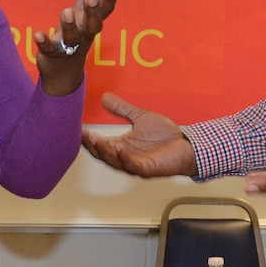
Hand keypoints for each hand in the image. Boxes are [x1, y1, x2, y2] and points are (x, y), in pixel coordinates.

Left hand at [33, 0, 119, 96]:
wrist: (63, 73)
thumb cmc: (76, 35)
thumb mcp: (83, 11)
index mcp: (92, 22)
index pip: (106, 8)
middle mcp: (84, 34)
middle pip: (93, 24)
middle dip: (93, 11)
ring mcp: (69, 45)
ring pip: (72, 36)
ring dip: (70, 25)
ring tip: (66, 12)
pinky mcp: (53, 54)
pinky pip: (49, 48)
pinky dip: (44, 42)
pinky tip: (38, 34)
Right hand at [81, 92, 198, 177]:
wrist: (187, 144)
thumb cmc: (165, 134)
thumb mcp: (140, 117)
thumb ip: (122, 109)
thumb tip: (104, 97)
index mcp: (121, 146)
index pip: (99, 143)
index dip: (88, 138)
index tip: (78, 127)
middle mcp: (125, 157)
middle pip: (102, 154)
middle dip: (93, 146)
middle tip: (85, 135)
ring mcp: (135, 164)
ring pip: (114, 161)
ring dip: (105, 152)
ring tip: (98, 141)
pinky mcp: (147, 169)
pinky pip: (132, 165)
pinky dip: (124, 158)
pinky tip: (119, 148)